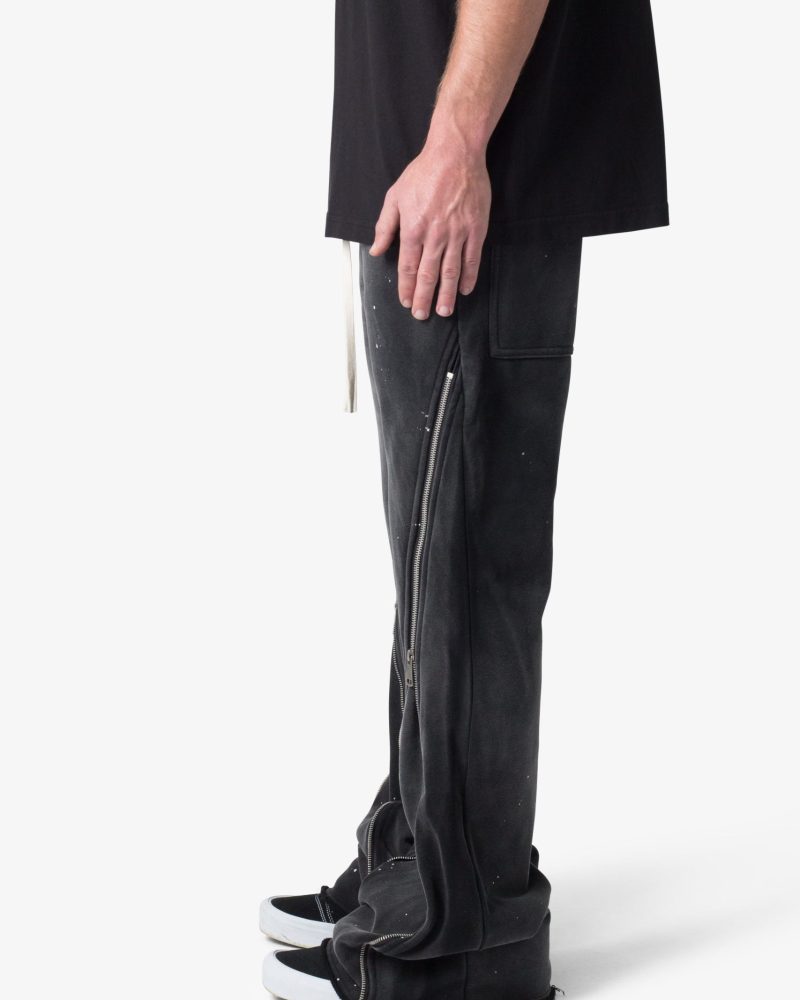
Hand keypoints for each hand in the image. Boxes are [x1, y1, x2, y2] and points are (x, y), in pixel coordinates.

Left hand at [369, 139, 490, 319]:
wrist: (455, 154)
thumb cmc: (424, 173)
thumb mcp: (395, 197)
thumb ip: (385, 226)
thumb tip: (376, 250)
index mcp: (412, 229)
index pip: (407, 267)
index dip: (405, 287)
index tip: (405, 302)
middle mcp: (434, 235)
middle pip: (427, 275)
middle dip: (423, 298)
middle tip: (421, 315)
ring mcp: (457, 234)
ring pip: (450, 272)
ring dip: (446, 295)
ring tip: (444, 311)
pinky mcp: (475, 229)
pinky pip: (472, 259)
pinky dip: (468, 277)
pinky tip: (464, 290)